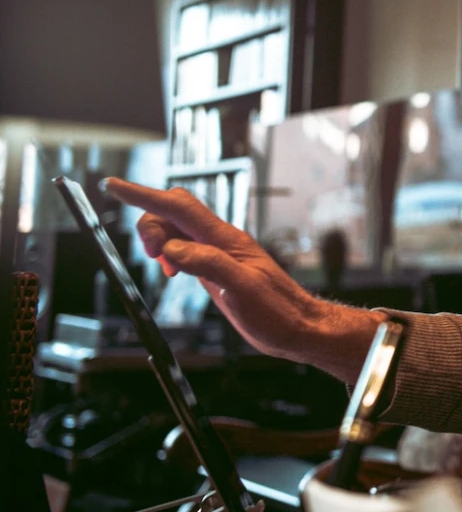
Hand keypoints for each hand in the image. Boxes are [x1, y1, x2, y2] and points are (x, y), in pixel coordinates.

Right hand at [102, 178, 381, 382]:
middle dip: (149, 224)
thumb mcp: (241, 288)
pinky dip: (167, 254)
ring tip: (163, 267)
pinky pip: (182, 249)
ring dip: (157, 242)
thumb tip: (171, 249)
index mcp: (225, 239)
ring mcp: (217, 253)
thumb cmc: (277, 311)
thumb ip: (207, 264)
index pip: (178, 208)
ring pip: (175, 230)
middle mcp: (220, 241)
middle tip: (152, 256)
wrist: (297, 327)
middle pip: (172, 212)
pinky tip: (170, 270)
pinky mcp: (215, 268)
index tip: (114, 184)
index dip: (144, 195)